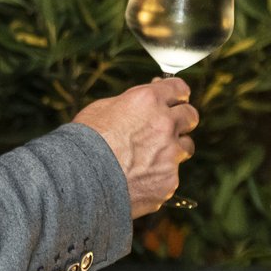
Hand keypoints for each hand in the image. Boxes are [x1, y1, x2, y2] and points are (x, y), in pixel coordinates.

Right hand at [74, 77, 197, 217]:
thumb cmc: (84, 142)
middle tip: (169, 128)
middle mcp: (165, 125)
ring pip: (185, 148)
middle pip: (191, 116)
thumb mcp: (103, 109)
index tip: (176, 100)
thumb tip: (142, 103)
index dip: (177, 95)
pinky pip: (171, 175)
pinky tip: (138, 181)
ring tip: (149, 159)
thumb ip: (130, 104)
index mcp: (148, 101)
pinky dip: (159, 177)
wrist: (79, 181)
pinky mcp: (169, 181)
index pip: (179, 89)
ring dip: (173, 150)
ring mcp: (170, 155)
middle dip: (182, 120)